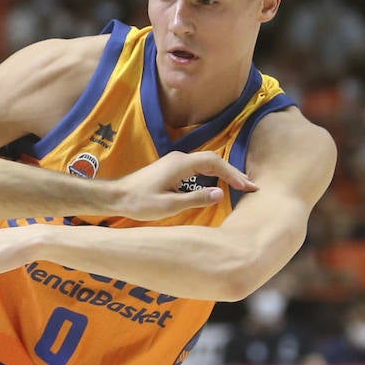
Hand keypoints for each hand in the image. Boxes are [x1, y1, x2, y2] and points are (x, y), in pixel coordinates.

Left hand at [113, 151, 255, 221]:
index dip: (233, 173)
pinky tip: (215, 186)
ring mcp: (173, 163)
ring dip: (222, 173)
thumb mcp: (168, 205)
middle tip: (249, 186)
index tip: (247, 186)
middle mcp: (178, 159)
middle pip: (213, 160)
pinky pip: (196, 168)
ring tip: (238, 186)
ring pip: (205, 163)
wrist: (114, 196)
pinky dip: (210, 175)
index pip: (215, 162)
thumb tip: (220, 194)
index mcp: (180, 164)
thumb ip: (195, 199)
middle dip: (232, 172)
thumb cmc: (138, 202)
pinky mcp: (169, 169)